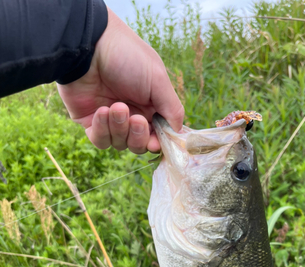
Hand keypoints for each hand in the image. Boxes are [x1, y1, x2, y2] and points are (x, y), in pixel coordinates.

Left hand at [57, 8, 183, 152]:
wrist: (88, 47)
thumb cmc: (127, 57)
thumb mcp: (158, 80)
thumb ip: (172, 109)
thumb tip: (179, 132)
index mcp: (151, 106)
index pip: (159, 135)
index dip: (158, 142)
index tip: (156, 142)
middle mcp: (132, 115)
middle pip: (139, 144)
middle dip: (138, 136)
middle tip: (136, 119)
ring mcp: (111, 120)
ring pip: (120, 144)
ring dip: (119, 128)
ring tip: (116, 106)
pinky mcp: (91, 122)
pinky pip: (100, 140)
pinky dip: (102, 130)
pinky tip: (101, 111)